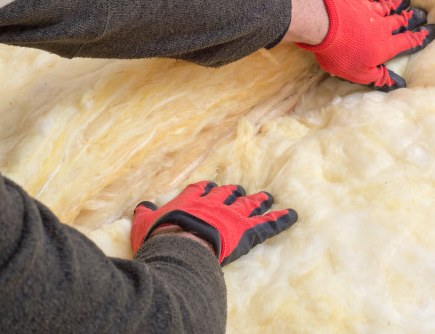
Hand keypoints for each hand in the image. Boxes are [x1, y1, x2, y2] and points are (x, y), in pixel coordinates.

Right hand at [131, 182, 297, 265]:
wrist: (179, 246)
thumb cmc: (159, 238)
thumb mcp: (144, 225)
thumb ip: (144, 215)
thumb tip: (141, 207)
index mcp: (190, 201)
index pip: (201, 189)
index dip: (206, 188)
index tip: (210, 187)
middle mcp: (213, 204)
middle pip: (227, 193)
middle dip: (235, 191)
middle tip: (241, 189)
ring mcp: (231, 216)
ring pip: (248, 204)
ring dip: (258, 200)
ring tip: (267, 196)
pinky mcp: (245, 232)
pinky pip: (267, 224)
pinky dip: (281, 219)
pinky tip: (293, 215)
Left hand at [296, 0, 434, 91]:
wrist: (322, 24)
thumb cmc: (340, 53)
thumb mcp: (359, 74)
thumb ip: (380, 78)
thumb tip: (399, 84)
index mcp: (385, 46)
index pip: (408, 42)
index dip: (421, 37)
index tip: (432, 31)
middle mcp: (381, 26)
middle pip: (401, 21)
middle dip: (413, 17)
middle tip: (423, 13)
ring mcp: (369, 9)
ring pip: (388, 5)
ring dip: (398, 3)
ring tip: (407, 0)